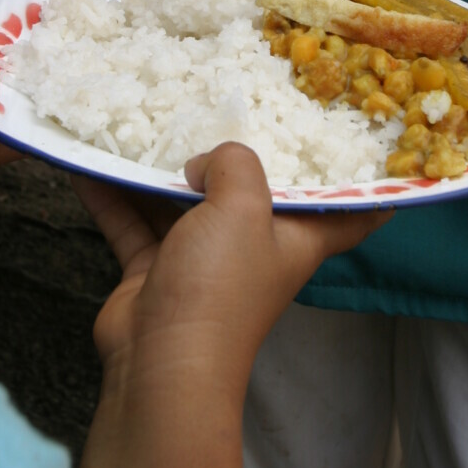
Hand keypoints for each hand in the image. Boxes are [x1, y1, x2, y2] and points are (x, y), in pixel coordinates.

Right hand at [77, 143, 389, 396]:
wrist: (159, 365)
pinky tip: (86, 164)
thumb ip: (235, 163)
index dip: (370, 184)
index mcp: (298, 236)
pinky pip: (134, 223)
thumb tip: (205, 162)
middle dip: (238, 156)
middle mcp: (253, 246)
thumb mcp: (243, 207)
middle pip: (254, 194)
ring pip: (185, 203)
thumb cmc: (219, 287)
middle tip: (226, 101)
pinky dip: (112, 196)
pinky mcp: (154, 271)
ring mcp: (201, 260)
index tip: (381, 147)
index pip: (351, 211)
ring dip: (162, 171)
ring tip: (141, 120)